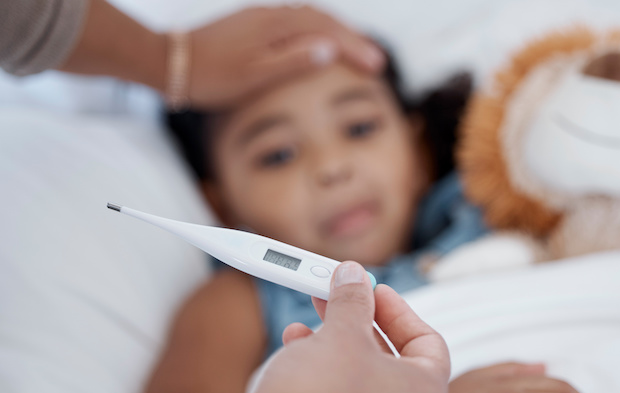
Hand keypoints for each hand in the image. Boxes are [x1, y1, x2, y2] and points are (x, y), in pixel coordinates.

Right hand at [140, 262, 448, 392]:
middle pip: (392, 358)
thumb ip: (354, 299)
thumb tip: (354, 277)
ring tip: (310, 321)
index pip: (428, 342)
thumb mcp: (342, 332)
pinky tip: (297, 349)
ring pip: (364, 378)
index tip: (374, 290)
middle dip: (359, 321)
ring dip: (336, 343)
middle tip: (340, 296)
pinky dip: (325, 372)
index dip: (398, 310)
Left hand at [188, 5, 384, 108]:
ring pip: (309, 17)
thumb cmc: (210, 77)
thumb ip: (293, 62)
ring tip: (354, 51)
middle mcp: (271, 15)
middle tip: (375, 59)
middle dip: (353, 37)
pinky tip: (317, 44)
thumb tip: (330, 48)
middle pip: (323, 18)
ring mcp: (260, 17)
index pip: (328, 31)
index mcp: (276, 27)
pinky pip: (295, 21)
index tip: (378, 65)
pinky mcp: (251, 23)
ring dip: (336, 32)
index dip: (356, 47)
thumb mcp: (254, 77)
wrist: (167, 62)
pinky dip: (316, 31)